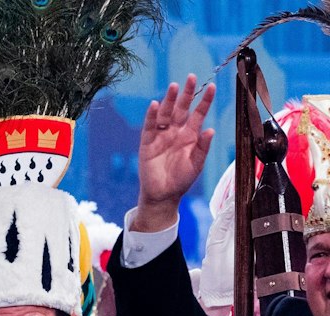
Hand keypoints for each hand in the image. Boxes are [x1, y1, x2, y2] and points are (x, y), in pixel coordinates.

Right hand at [134, 75, 215, 229]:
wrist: (163, 194)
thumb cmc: (182, 179)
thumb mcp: (197, 164)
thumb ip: (203, 147)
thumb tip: (210, 130)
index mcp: (191, 135)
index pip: (199, 113)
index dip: (205, 100)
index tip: (213, 87)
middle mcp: (177, 131)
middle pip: (182, 108)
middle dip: (187, 93)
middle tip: (192, 77)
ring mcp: (161, 135)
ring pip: (166, 113)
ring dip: (169, 100)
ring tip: (174, 86)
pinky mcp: (147, 142)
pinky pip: (149, 126)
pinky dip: (151, 116)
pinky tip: (154, 105)